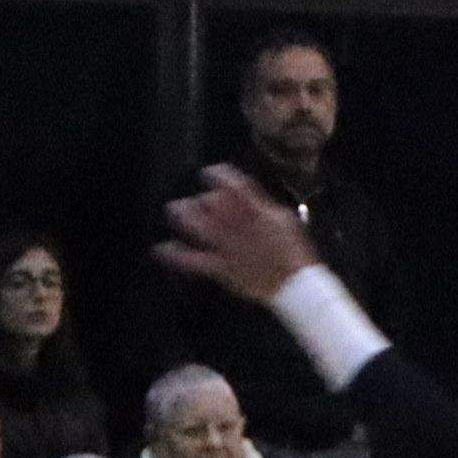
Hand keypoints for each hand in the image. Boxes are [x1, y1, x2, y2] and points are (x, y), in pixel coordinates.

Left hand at [155, 165, 317, 300]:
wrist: (295, 286)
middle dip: (201, 199)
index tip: (209, 172)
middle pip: (211, 203)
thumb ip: (264, 206)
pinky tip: (161, 249)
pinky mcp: (219, 267)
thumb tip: (248, 197)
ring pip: (197, 226)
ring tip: (173, 210)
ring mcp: (226, 246)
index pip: (233, 185)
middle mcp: (237, 225)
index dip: (218, 175)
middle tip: (197, 199)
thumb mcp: (285, 220)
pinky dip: (175, 254)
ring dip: (184, 216)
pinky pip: (193, 259)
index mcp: (256, 211)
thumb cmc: (296, 252)